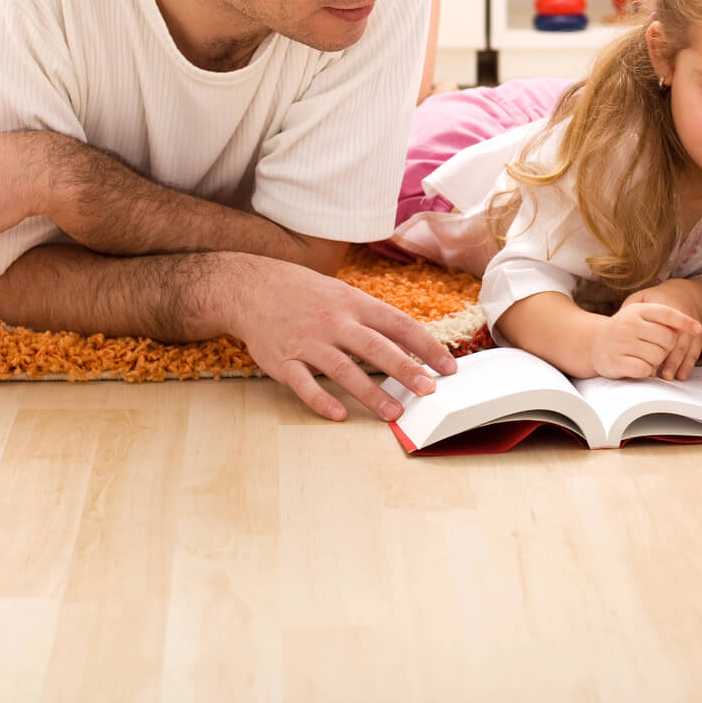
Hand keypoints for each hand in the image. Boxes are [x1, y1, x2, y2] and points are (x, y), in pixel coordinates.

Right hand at [225, 263, 457, 422]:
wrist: (253, 287)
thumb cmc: (307, 293)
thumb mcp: (344, 294)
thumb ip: (374, 319)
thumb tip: (412, 344)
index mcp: (354, 304)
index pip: (398, 325)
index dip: (426, 346)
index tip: (448, 367)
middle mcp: (334, 322)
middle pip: (375, 348)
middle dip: (405, 370)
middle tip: (428, 391)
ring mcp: (308, 342)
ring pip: (344, 370)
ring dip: (371, 393)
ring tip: (393, 413)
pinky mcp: (284, 361)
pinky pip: (305, 384)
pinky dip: (321, 401)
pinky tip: (339, 415)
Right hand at [591, 299, 701, 379]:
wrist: (594, 343)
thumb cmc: (626, 330)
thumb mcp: (641, 317)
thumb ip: (663, 319)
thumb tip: (692, 328)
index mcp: (638, 309)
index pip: (667, 313)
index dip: (684, 321)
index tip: (698, 328)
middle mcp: (629, 323)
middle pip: (667, 339)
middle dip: (667, 348)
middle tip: (654, 348)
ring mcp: (621, 342)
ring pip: (658, 356)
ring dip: (656, 361)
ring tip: (644, 357)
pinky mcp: (616, 361)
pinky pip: (645, 370)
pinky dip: (647, 371)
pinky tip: (638, 367)